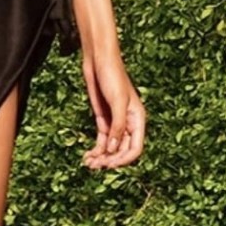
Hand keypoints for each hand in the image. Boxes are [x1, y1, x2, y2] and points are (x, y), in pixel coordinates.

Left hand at [81, 52, 145, 169]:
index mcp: (137, 119)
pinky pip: (101, 139)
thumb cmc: (112, 75)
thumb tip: (112, 148)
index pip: (135, 148)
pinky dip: (96, 149)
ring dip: (101, 157)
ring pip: (110, 147)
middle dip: (110, 160)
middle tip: (95, 166)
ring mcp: (114, 121)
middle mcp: (127, 123)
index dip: (124, 159)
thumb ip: (117, 125)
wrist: (98, 60)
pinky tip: (88, 156)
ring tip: (88, 164)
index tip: (110, 164)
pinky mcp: (102, 118)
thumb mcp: (117, 101)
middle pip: (122, 150)